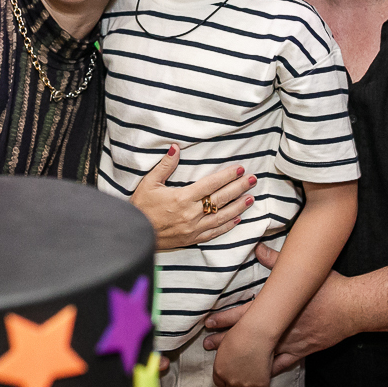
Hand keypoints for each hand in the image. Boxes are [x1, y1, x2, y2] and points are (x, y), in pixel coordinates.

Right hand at [130, 144, 255, 249]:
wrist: (135, 234)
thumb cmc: (140, 207)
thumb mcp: (149, 183)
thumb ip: (165, 166)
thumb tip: (175, 148)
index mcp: (182, 198)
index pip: (211, 184)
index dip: (227, 176)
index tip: (239, 169)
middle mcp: (191, 214)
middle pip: (220, 199)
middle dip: (238, 188)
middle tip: (252, 180)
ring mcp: (193, 228)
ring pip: (221, 217)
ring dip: (238, 206)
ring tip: (250, 198)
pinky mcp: (192, 239)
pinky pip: (214, 232)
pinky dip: (227, 226)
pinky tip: (237, 219)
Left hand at [203, 243, 353, 372]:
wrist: (352, 307)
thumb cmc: (328, 287)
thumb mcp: (302, 272)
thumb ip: (276, 261)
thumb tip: (257, 248)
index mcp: (278, 309)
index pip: (244, 315)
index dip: (225, 320)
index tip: (209, 323)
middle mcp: (281, 328)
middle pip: (248, 337)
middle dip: (226, 341)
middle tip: (207, 346)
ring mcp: (291, 342)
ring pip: (261, 354)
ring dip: (243, 358)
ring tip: (227, 364)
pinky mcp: (303, 351)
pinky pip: (282, 364)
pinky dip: (269, 370)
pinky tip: (259, 376)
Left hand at [212, 323, 274, 386]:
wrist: (256, 333)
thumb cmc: (239, 334)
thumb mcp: (224, 345)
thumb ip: (222, 359)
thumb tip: (214, 354)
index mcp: (220, 371)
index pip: (220, 384)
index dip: (226, 381)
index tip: (231, 378)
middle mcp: (231, 380)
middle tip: (242, 380)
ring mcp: (246, 384)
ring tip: (252, 383)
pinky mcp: (261, 384)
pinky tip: (263, 381)